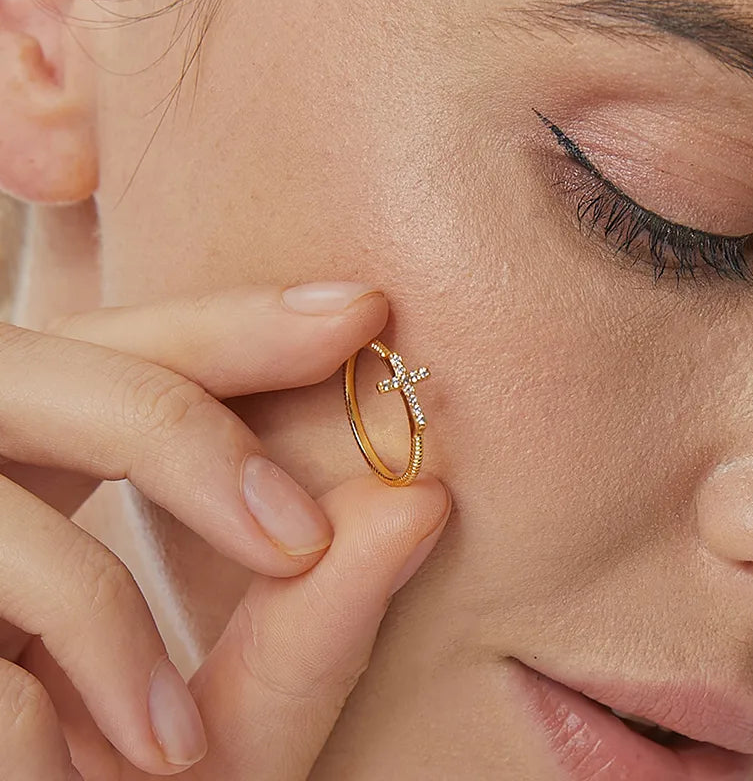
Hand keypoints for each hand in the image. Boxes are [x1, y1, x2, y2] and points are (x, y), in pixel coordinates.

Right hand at [0, 282, 450, 779]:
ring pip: (2, 509)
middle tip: (298, 533)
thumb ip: (319, 615)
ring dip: (104, 614)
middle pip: (56, 374)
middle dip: (185, 435)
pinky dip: (52, 707)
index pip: (136, 349)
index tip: (361, 309)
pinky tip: (119, 765)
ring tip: (183, 741)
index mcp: (47, 469)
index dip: (239, 322)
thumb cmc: (135, 780)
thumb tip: (420, 504)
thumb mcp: (240, 707)